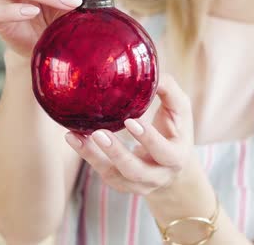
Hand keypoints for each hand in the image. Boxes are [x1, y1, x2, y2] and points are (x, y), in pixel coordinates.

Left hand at [64, 74, 194, 195]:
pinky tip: (73, 138)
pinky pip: (101, 171)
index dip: (148, 139)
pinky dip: (86, 155)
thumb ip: (168, 91)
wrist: (173, 169)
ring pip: (114, 175)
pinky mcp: (120, 182)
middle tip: (99, 133)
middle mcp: (157, 175)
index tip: (130, 120)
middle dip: (117, 154)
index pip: (163, 152)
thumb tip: (150, 69)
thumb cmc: (176, 131)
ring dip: (93, 156)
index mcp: (176, 157)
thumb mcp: (180, 111)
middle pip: (136, 171)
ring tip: (75, 135)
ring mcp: (137, 183)